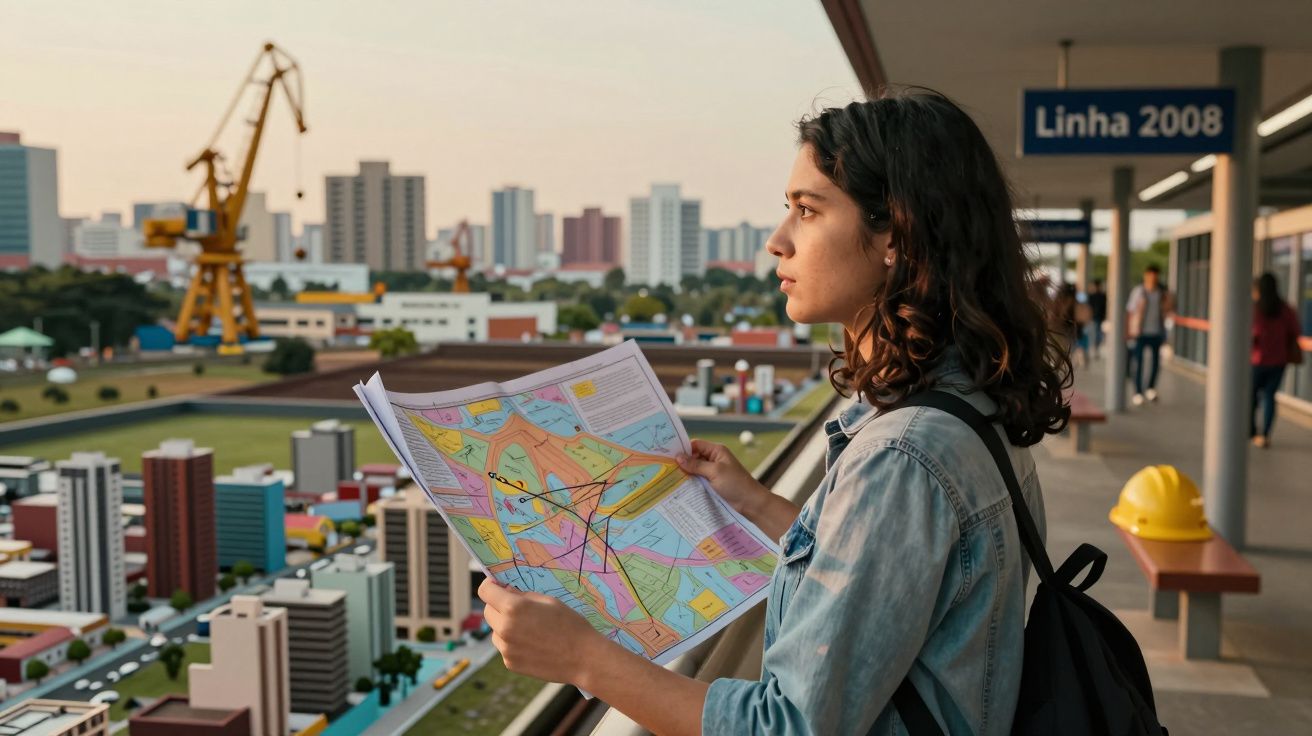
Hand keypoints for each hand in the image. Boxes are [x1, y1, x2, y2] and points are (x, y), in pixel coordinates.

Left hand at [478, 577, 605, 684]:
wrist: (584, 658)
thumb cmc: (570, 624)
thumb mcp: (548, 601)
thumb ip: (523, 596)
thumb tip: (506, 592)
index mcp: (513, 608)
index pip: (485, 591)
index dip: (490, 585)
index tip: (497, 585)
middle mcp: (505, 628)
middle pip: (487, 611)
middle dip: (498, 605)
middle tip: (517, 606)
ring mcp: (506, 649)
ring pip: (495, 630)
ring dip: (504, 625)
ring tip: (529, 628)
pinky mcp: (510, 663)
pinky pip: (504, 647)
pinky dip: (512, 642)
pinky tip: (533, 643)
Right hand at [676, 439, 768, 517]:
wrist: (751, 502)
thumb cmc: (736, 484)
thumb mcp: (715, 472)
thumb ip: (696, 464)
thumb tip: (679, 457)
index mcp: (717, 451)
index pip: (696, 445)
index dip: (684, 449)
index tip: (669, 455)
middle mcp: (715, 459)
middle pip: (694, 457)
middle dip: (683, 462)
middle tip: (666, 468)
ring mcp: (714, 472)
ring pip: (695, 469)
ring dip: (686, 473)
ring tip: (670, 478)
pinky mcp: (713, 483)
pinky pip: (699, 479)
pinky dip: (691, 482)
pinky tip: (681, 486)